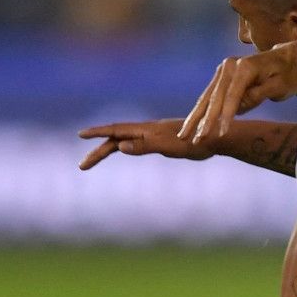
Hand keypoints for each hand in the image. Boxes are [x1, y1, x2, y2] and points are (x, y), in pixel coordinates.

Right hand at [77, 120, 213, 169]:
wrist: (216, 138)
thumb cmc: (195, 144)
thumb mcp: (169, 147)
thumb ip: (144, 146)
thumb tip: (120, 146)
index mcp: (147, 130)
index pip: (116, 130)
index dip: (98, 132)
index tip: (81, 134)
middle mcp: (147, 131)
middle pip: (116, 139)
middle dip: (97, 151)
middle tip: (82, 166)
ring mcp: (153, 136)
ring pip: (124, 142)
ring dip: (107, 151)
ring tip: (91, 162)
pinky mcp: (161, 141)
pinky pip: (136, 145)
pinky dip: (123, 148)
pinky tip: (120, 151)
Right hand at [181, 45, 296, 143]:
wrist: (286, 59)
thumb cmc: (287, 74)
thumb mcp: (280, 87)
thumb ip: (258, 96)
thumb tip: (236, 109)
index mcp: (244, 67)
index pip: (232, 96)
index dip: (226, 116)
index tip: (220, 135)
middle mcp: (229, 66)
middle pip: (214, 98)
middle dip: (204, 121)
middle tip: (194, 140)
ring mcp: (223, 70)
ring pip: (206, 98)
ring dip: (195, 118)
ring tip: (183, 135)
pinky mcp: (222, 76)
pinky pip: (209, 96)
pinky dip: (201, 111)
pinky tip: (192, 125)